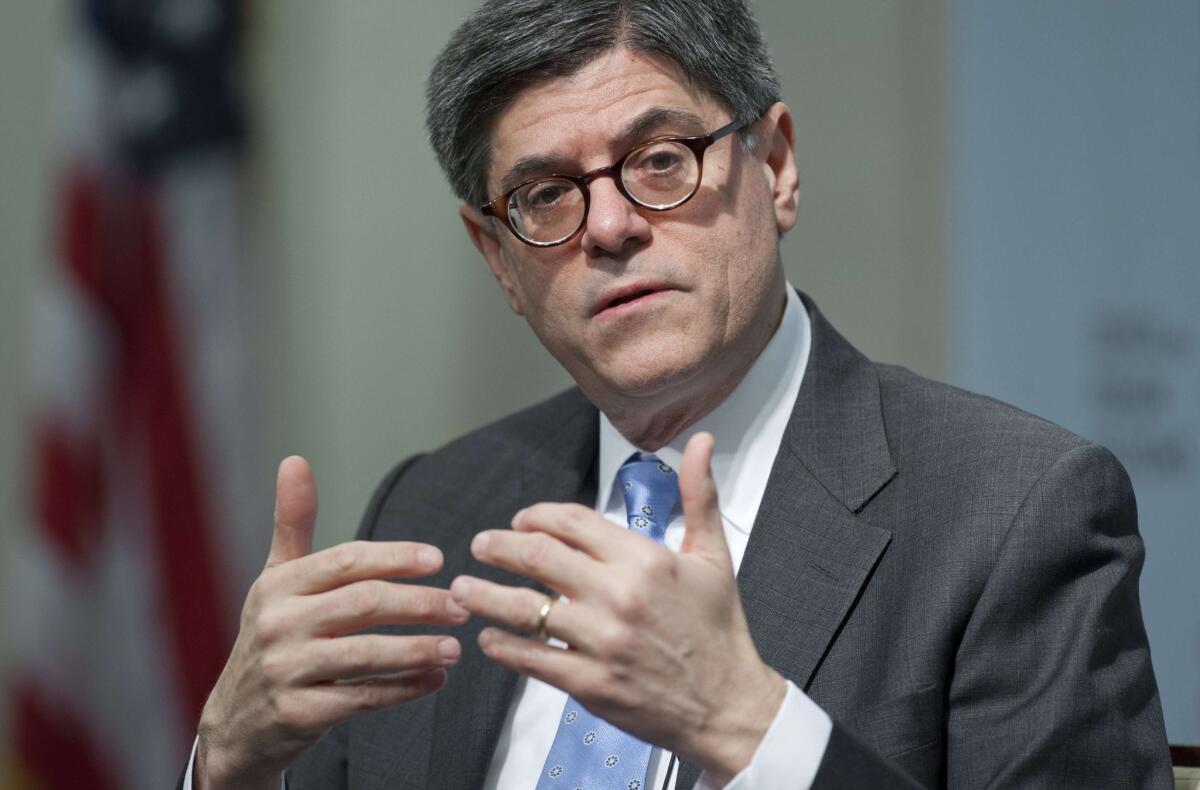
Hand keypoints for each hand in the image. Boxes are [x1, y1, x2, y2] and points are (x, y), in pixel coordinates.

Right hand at [195, 456, 469, 789]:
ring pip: (366, 654)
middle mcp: (278, 624)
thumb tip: (295, 460)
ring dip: (418, 649)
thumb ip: (293, 523)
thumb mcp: (274, 580)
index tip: (437, 559)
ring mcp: (286, 671)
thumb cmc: (271, 638)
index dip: (395, 558)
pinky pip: (362, 698)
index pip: (346, 562)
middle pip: (363, 604)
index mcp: (278, 586)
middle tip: (461, 605)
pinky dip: (403, 689)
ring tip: (456, 646)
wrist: (235, 723)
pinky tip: (434, 679)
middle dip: (419, 603)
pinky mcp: (298, 714)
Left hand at [449, 433, 784, 783]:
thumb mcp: (713, 556)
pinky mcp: (590, 684)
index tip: (522, 521)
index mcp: (644, 559)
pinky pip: (531, 659)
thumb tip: (701, 442)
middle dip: (499, 546)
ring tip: (462, 588)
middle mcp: (619, 595)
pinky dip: (502, 646)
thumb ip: (699, 495)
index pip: (572, 521)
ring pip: (523, 609)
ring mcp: (601, 641)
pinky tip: (488, 638)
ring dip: (484, 594)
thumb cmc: (719, 631)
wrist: (730, 705)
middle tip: (480, 545)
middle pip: (537, 557)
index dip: (538, 516)